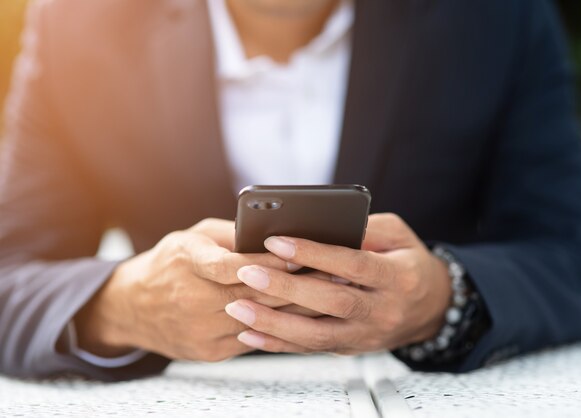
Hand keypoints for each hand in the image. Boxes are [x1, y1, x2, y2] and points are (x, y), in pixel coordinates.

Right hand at [74, 218, 310, 361]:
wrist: (132, 307)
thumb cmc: (171, 263)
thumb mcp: (193, 237)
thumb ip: (231, 235)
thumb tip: (274, 232)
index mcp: (187, 263)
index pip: (233, 265)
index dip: (269, 261)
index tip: (302, 253)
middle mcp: (192, 299)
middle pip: (255, 295)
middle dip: (298, 284)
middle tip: (334, 272)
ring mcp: (201, 330)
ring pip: (260, 319)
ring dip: (298, 308)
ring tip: (329, 294)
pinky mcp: (210, 351)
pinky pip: (255, 339)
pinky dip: (281, 327)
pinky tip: (306, 317)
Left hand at [224, 213, 451, 353]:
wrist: (431, 308)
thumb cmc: (409, 264)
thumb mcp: (399, 236)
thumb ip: (367, 228)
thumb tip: (326, 223)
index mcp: (398, 278)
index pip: (351, 265)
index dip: (314, 254)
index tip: (277, 241)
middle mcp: (382, 311)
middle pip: (330, 303)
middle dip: (285, 289)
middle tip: (247, 273)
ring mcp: (366, 335)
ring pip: (317, 335)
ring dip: (274, 324)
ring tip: (238, 307)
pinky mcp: (350, 348)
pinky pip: (312, 349)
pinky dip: (278, 344)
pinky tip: (250, 333)